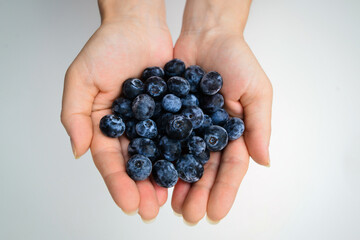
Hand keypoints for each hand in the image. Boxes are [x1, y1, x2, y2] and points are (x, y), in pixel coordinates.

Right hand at [61, 0, 172, 220]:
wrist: (138, 25)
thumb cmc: (106, 48)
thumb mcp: (81, 78)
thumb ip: (74, 115)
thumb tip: (76, 151)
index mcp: (106, 127)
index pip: (110, 160)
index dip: (118, 183)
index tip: (128, 204)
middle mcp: (130, 129)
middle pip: (136, 164)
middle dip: (142, 189)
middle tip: (151, 211)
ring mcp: (153, 122)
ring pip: (159, 155)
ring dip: (164, 178)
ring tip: (170, 199)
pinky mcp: (174, 112)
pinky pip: (179, 135)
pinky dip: (183, 152)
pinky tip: (189, 169)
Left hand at [171, 1, 272, 222]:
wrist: (206, 35)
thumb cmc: (236, 59)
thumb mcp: (256, 90)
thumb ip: (259, 125)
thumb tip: (264, 161)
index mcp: (233, 133)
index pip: (231, 167)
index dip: (224, 191)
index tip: (214, 212)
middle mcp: (210, 134)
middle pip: (204, 170)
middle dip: (198, 194)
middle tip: (189, 215)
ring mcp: (188, 127)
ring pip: (182, 161)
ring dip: (177, 184)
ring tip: (171, 205)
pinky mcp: (167, 116)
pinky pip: (162, 140)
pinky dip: (159, 158)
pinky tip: (153, 175)